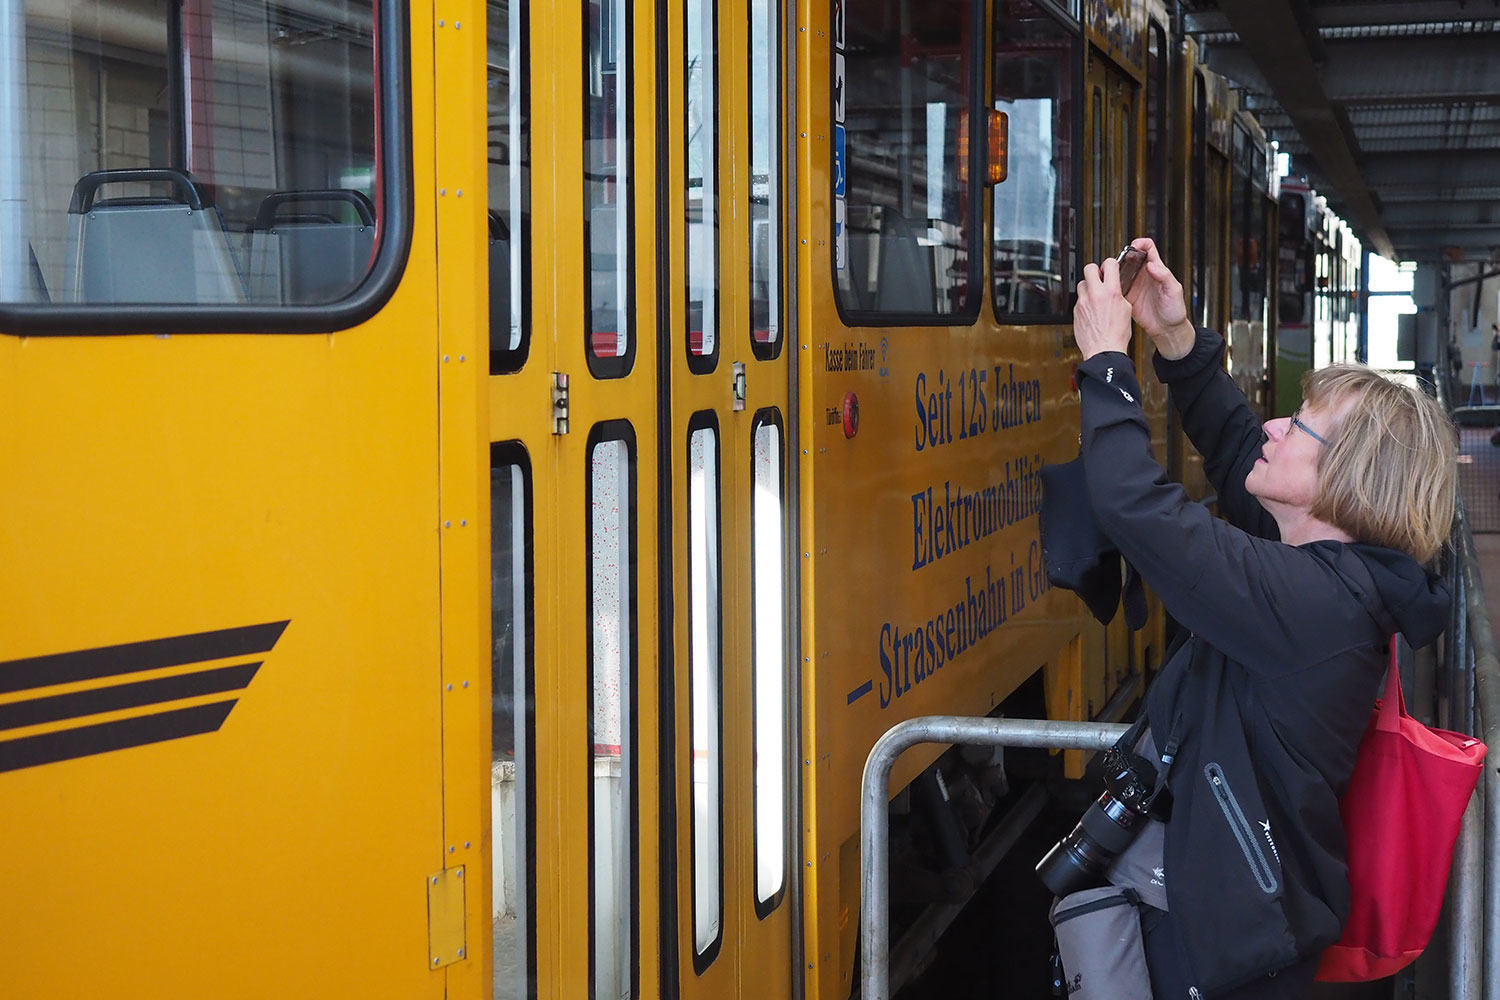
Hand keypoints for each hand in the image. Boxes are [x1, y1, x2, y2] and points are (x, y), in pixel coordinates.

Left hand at [1073, 257, 1133, 359]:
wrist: (1103, 350)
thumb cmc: (1116, 334)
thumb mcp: (1126, 309)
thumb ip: (1118, 294)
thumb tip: (1114, 288)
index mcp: (1111, 292)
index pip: (1109, 264)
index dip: (1110, 264)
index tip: (1110, 267)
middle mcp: (1095, 295)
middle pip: (1089, 268)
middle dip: (1094, 270)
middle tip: (1098, 276)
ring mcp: (1083, 303)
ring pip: (1081, 284)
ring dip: (1088, 287)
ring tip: (1094, 295)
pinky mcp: (1075, 311)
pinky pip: (1079, 300)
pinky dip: (1084, 302)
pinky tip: (1091, 310)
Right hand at [1122, 237, 1194, 359]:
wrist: (1167, 329)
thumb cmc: (1175, 310)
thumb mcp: (1174, 291)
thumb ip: (1164, 276)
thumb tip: (1151, 264)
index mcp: (1157, 270)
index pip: (1148, 249)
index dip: (1140, 244)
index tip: (1133, 246)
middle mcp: (1144, 275)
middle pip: (1131, 258)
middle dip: (1123, 256)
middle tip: (1117, 262)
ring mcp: (1135, 286)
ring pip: (1121, 271)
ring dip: (1115, 270)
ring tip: (1110, 273)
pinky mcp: (1128, 297)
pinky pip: (1117, 288)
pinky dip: (1112, 286)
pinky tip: (1110, 287)